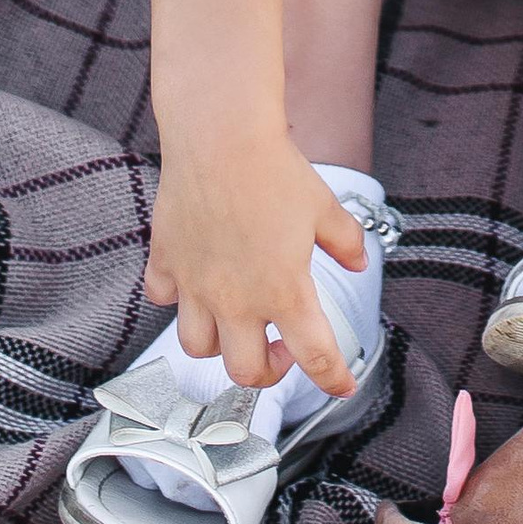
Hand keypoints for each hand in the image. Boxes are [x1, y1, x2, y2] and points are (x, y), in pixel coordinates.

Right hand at [145, 128, 366, 396]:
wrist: (221, 137)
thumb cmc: (274, 169)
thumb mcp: (325, 207)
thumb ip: (346, 242)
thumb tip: (358, 263)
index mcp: (284, 290)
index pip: (315, 356)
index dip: (333, 379)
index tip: (342, 386)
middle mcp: (236, 299)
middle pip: (245, 372)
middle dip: (268, 370)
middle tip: (282, 345)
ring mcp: (195, 285)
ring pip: (197, 347)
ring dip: (219, 344)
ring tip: (237, 320)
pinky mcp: (166, 263)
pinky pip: (163, 300)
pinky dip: (177, 299)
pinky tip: (195, 281)